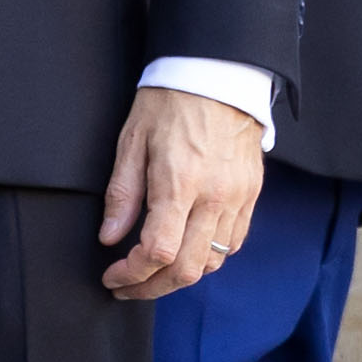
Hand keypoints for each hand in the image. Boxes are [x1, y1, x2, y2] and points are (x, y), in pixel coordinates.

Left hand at [96, 83, 264, 300]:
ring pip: (212, 262)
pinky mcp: (250, 194)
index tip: (113, 276)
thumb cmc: (171, 101)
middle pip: (187, 269)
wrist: (219, 74)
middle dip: (152, 288)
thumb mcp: (132, 140)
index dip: (132, 274)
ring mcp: (237, 198)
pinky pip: (233, 243)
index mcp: (180, 182)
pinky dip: (208, 257)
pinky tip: (186, 250)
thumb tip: (110, 236)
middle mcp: (214, 197)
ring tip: (154, 272)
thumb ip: (122, 194)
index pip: (158, 252)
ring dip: (180, 276)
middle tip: (128, 286)